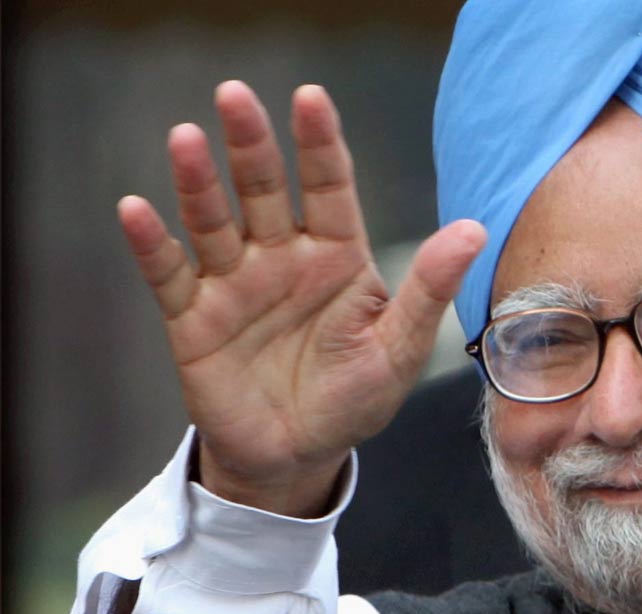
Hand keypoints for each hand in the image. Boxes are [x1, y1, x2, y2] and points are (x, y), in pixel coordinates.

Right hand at [118, 81, 485, 516]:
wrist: (298, 455)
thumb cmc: (355, 398)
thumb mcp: (399, 349)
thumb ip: (428, 289)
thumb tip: (474, 229)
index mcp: (337, 257)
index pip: (329, 187)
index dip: (319, 144)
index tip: (311, 98)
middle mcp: (283, 257)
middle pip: (263, 189)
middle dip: (251, 144)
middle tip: (235, 96)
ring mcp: (235, 283)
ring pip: (213, 221)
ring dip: (198, 182)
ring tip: (186, 138)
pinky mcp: (193, 318)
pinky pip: (169, 274)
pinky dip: (151, 243)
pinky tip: (135, 209)